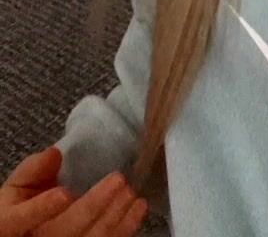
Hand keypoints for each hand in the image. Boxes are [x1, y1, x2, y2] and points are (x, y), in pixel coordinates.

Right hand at [0, 147, 148, 235]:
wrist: (25, 233)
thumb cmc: (22, 207)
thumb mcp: (17, 188)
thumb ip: (32, 171)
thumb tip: (55, 154)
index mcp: (13, 223)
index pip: (23, 219)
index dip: (42, 209)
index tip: (64, 193)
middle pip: (67, 230)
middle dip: (94, 206)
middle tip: (118, 180)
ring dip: (116, 217)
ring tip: (131, 192)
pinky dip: (126, 227)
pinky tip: (138, 208)